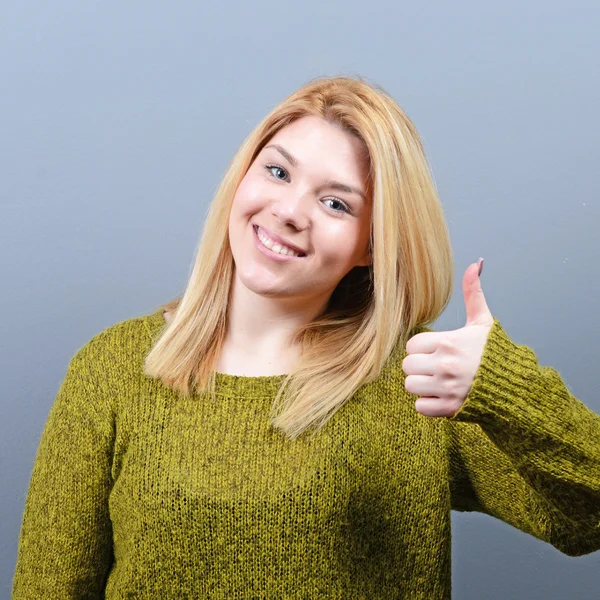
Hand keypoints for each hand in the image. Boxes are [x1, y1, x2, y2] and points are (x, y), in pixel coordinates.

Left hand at [402, 259, 493, 417]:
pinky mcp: (448, 408)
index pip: (412, 346)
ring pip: (410, 386)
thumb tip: (475, 263)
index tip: (434, 351)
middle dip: (419, 366)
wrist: (515, 387)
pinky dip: (427, 404)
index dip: (421, 349)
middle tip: (435, 367)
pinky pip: (420, 406)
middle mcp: (444, 365)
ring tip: (437, 381)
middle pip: (407, 366)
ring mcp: (446, 388)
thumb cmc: (495, 354)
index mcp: (448, 343)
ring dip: (421, 385)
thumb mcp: (483, 322)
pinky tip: (441, 396)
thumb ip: (473, 293)